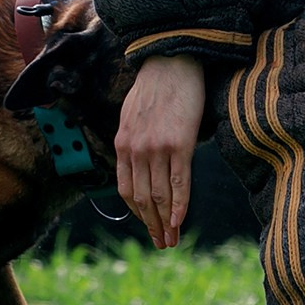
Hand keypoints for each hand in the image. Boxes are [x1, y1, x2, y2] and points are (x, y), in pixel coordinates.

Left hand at [114, 55, 203, 249]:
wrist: (171, 61)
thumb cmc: (156, 87)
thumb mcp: (132, 115)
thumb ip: (133, 141)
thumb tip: (138, 163)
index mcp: (123, 144)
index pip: (127, 190)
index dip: (138, 213)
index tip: (149, 226)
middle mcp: (136, 150)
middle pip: (143, 199)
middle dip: (152, 225)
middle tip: (162, 242)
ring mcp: (157, 149)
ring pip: (160, 196)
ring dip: (166, 222)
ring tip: (172, 239)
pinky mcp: (179, 144)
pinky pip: (178, 182)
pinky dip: (179, 205)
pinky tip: (181, 220)